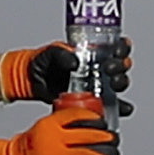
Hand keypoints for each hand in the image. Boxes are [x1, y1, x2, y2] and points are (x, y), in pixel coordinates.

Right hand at [0, 105, 117, 154]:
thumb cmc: (26, 149)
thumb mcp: (42, 128)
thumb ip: (61, 127)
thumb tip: (85, 129)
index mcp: (50, 123)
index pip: (79, 115)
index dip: (96, 118)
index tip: (104, 122)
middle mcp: (54, 138)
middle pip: (90, 135)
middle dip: (107, 138)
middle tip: (114, 140)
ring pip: (90, 154)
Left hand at [18, 41, 133, 99]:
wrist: (31, 82)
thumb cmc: (43, 63)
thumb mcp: (50, 53)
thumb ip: (61, 54)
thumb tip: (73, 62)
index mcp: (92, 51)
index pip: (114, 46)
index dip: (122, 47)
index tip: (117, 50)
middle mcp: (98, 67)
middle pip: (121, 65)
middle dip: (121, 65)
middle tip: (109, 68)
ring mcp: (97, 84)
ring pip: (119, 83)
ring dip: (121, 83)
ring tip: (114, 85)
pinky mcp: (93, 101)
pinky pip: (111, 105)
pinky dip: (120, 107)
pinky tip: (122, 108)